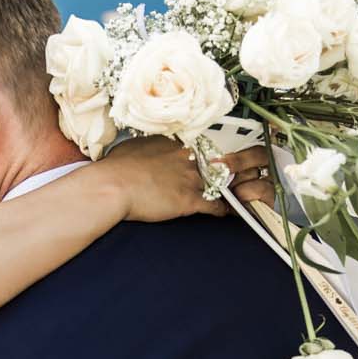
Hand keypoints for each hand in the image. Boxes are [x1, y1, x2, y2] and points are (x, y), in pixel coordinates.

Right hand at [103, 136, 273, 222]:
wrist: (112, 186)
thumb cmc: (116, 168)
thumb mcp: (133, 148)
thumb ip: (148, 148)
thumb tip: (145, 150)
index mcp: (175, 144)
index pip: (201, 149)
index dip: (209, 158)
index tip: (213, 162)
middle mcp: (188, 158)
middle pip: (219, 162)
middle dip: (235, 167)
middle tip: (246, 171)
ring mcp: (190, 178)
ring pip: (223, 183)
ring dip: (235, 189)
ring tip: (246, 194)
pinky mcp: (189, 200)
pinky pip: (215, 205)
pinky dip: (225, 210)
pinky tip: (230, 214)